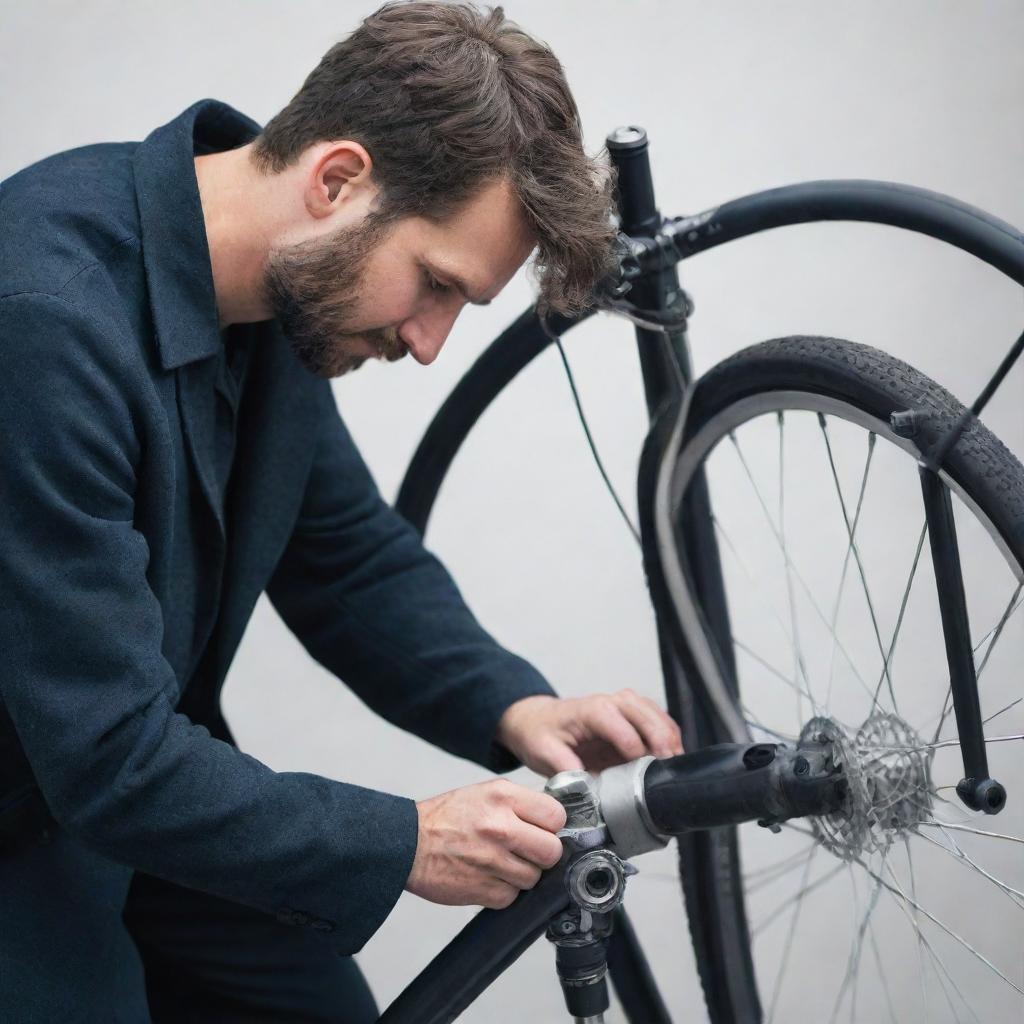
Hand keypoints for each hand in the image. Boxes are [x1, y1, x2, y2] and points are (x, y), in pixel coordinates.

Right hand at [404, 779, 566, 908]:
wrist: (407, 843)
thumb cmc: (446, 817)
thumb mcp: (484, 792)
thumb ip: (520, 804)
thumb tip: (554, 820)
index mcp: (503, 797)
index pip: (556, 816)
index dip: (552, 826)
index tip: (542, 830)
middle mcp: (501, 827)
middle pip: (552, 851)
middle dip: (543, 855)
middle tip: (526, 851)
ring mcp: (493, 860)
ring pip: (534, 877)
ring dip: (522, 875)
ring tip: (500, 863)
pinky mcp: (484, 890)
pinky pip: (513, 897)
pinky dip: (504, 891)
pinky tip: (488, 877)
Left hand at [495, 689, 683, 774]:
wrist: (540, 721)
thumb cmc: (542, 734)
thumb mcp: (543, 752)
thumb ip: (563, 767)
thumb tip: (584, 786)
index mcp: (590, 709)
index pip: (618, 723)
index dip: (633, 746)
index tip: (641, 769)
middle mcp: (612, 702)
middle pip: (645, 713)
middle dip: (660, 739)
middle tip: (668, 768)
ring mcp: (626, 707)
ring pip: (657, 714)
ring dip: (670, 738)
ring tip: (675, 767)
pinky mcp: (634, 718)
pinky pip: (660, 722)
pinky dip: (670, 738)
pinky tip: (673, 759)